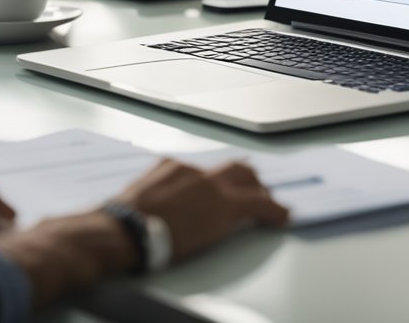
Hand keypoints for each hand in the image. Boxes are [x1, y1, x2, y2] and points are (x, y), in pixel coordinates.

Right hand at [0, 159, 287, 308]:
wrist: (124, 230)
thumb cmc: (122, 222)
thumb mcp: (137, 197)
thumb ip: (153, 194)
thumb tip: (153, 208)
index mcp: (170, 167)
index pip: (202, 171)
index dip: (215, 182)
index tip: (217, 189)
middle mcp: (194, 170)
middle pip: (231, 166)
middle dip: (246, 176)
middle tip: (256, 187)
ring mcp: (211, 185)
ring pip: (248, 180)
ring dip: (260, 192)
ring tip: (272, 205)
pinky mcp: (226, 206)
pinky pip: (259, 204)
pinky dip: (273, 210)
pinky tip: (282, 216)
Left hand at [117, 159, 289, 261]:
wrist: (127, 230)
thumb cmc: (163, 244)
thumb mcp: (206, 240)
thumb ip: (227, 222)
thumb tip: (237, 216)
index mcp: (222, 203)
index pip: (261, 201)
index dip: (275, 208)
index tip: (281, 213)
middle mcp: (208, 180)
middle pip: (244, 171)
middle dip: (255, 182)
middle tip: (258, 194)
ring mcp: (187, 168)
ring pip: (214, 169)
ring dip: (220, 181)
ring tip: (215, 196)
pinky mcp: (167, 164)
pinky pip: (187, 168)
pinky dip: (192, 179)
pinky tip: (184, 192)